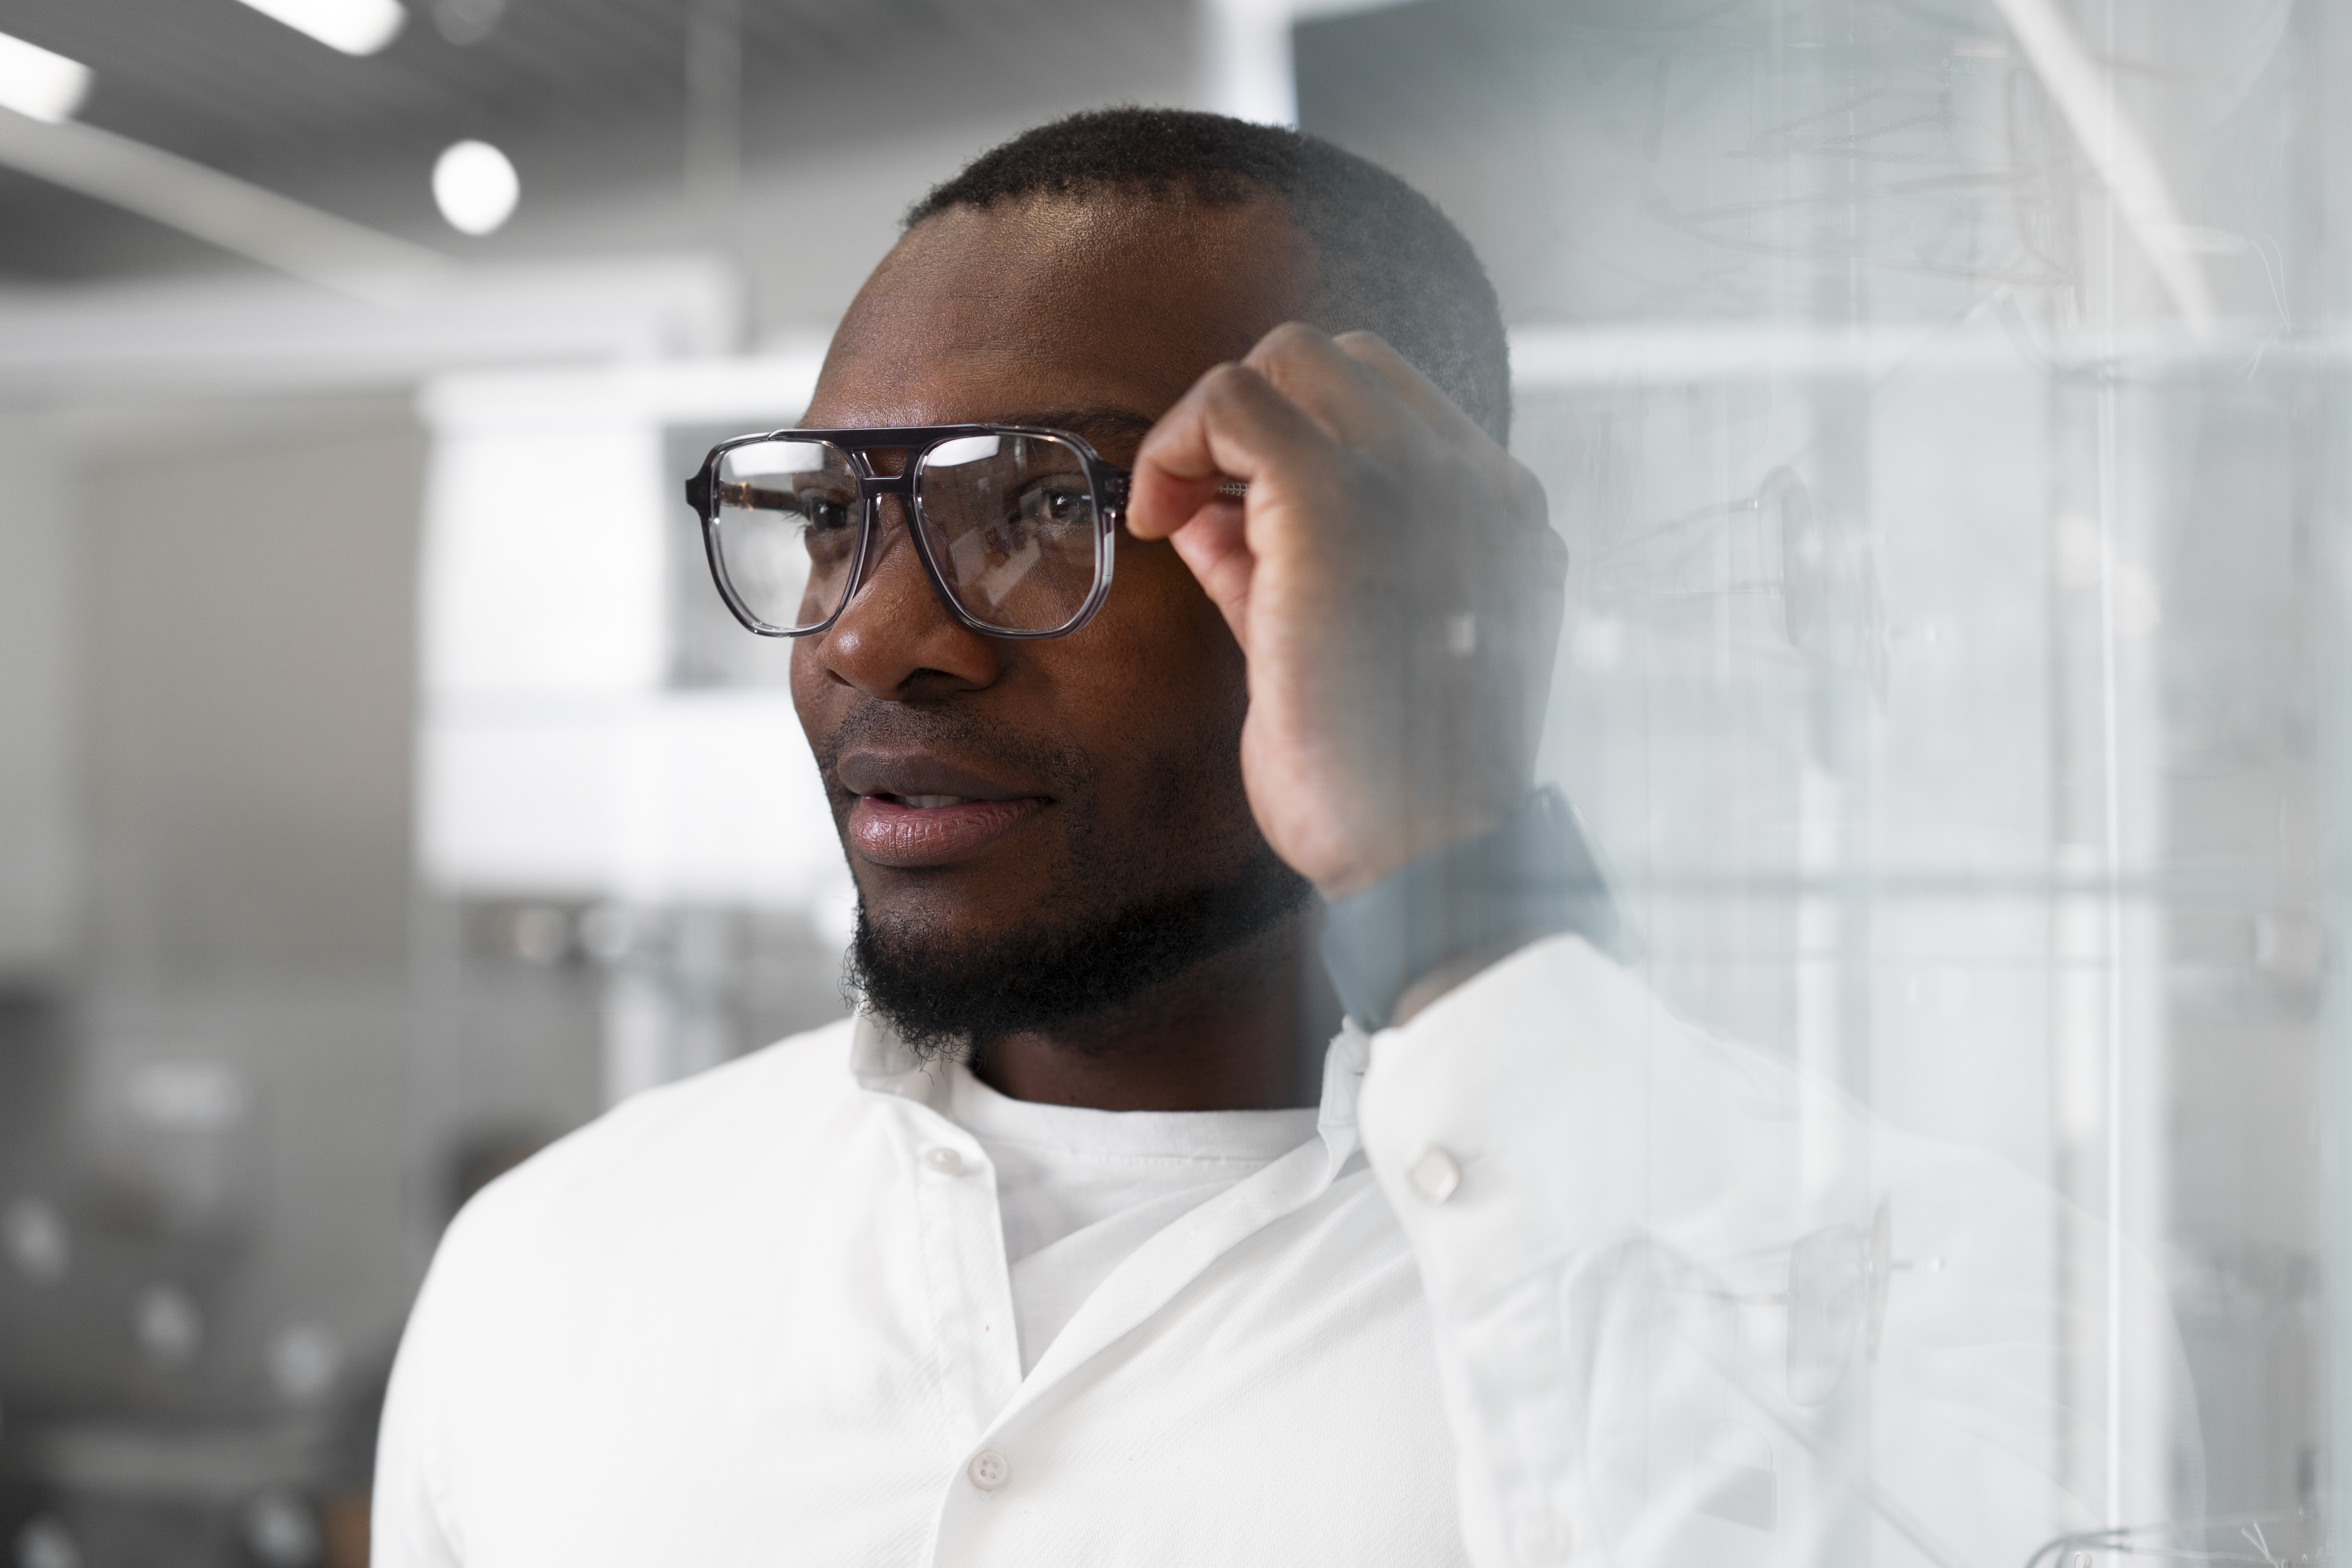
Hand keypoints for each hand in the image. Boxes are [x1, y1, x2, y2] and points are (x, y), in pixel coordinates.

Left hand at [1127, 325, 1566, 898]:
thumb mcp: (1336, 642)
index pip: (1385, 405)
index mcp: (1496, 514)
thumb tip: (1204, 504)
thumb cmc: (1384, 778)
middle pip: (1340, 361)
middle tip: (1202, 514)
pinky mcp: (1338, 502)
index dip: (1293, 445)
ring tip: (1179, 515)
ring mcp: (1418, 482)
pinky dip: (1177, 441)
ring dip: (1214, 426)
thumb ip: (1283, 561)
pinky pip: (1234, 399)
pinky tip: (1159, 518)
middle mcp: (1475, 481)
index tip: (1237, 524)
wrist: (1415, 854)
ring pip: (1290, 357)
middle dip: (1253, 422)